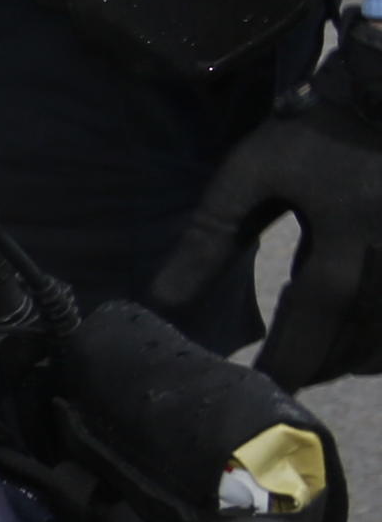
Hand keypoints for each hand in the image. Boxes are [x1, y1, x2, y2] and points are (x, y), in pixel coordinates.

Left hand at [160, 33, 381, 386]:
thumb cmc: (314, 133)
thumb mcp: (249, 177)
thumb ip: (207, 239)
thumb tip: (162, 300)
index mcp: (340, 252)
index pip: (308, 331)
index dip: (282, 367)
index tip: (254, 388)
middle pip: (352, 344)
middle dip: (315, 367)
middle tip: (282, 381)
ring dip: (353, 357)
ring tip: (318, 364)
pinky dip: (381, 337)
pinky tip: (360, 339)